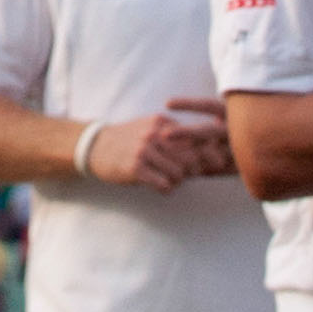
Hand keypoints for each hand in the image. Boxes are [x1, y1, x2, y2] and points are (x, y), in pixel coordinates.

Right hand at [85, 99, 236, 191]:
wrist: (94, 146)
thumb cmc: (128, 141)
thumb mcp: (150, 129)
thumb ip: (175, 135)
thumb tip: (207, 150)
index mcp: (162, 123)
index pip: (195, 137)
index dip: (210, 152)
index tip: (217, 163)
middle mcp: (154, 134)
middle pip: (191, 158)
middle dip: (192, 171)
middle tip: (185, 176)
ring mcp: (144, 150)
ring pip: (179, 174)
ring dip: (176, 181)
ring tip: (166, 180)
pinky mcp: (135, 167)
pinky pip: (164, 185)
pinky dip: (165, 189)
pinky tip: (157, 185)